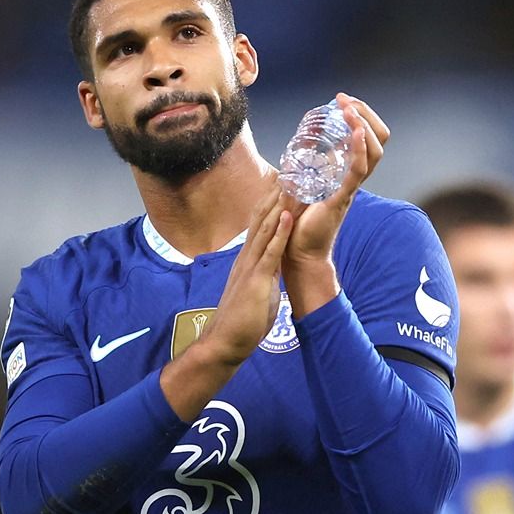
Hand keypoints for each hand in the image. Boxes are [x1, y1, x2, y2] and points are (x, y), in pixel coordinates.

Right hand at [196, 184, 292, 366]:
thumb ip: (263, 276)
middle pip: (261, 220)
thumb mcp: (256, 292)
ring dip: (278, 206)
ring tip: (289, 184)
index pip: (259, 226)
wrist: (225, 342)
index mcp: (248, 260)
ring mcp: (250, 267)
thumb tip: (271, 270)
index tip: (281, 185)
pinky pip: (270, 253)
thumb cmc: (241, 322)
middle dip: (274, 196)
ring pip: (265, 230)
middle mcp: (247, 258)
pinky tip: (287, 217)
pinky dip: (279, 233)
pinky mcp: (256, 280)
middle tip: (287, 172)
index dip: (270, 205)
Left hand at [280, 93, 388, 317]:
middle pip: (379, 141)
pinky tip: (355, 132)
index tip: (344, 101)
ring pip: (373, 152)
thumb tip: (300, 140)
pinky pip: (358, 171)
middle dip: (367, 114)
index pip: (370, 139)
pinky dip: (359, 149)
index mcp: (348, 174)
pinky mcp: (341, 198)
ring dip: (363, 125)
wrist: (298, 252)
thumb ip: (308, 165)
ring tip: (348, 109)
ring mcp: (351, 188)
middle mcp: (355, 179)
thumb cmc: (299, 221)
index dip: (362, 116)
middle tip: (345, 101)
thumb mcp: (304, 184)